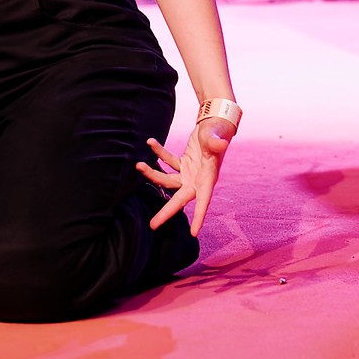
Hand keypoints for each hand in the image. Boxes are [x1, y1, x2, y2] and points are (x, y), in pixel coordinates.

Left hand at [136, 119, 234, 234]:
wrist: (215, 125)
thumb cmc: (218, 132)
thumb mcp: (217, 136)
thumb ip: (216, 142)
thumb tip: (220, 144)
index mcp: (208, 178)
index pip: (204, 200)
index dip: (199, 216)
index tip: (194, 233)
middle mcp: (197, 180)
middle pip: (179, 199)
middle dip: (166, 212)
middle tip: (152, 225)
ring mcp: (189, 173)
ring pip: (167, 179)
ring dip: (152, 174)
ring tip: (138, 165)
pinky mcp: (183, 164)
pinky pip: (168, 161)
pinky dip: (159, 153)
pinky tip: (150, 143)